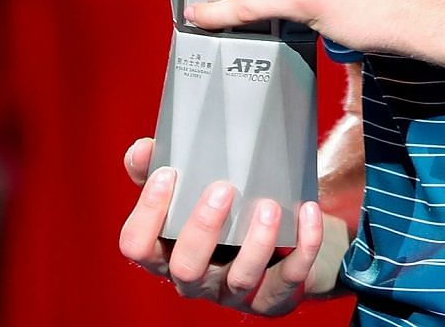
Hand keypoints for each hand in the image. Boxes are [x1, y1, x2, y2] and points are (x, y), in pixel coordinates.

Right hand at [117, 137, 341, 311]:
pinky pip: (289, 277)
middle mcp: (195, 279)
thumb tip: (143, 148)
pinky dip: (303, 245)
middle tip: (223, 190)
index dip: (147, 214)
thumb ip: (159, 169)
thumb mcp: (187, 190)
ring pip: (240, 278)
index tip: (168, 173)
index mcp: (166, 252)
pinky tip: (307, 212)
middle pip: (185, 269)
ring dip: (256, 242)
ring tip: (268, 205)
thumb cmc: (221, 211)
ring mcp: (234, 292)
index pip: (137, 246)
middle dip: (202, 229)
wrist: (275, 243)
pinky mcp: (273, 298)